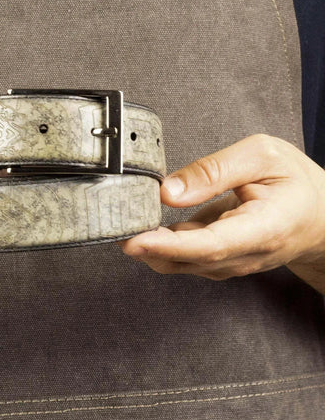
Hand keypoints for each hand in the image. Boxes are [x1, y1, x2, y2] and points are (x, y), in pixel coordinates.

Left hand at [120, 134, 324, 282]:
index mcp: (265, 228)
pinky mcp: (220, 259)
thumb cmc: (295, 182)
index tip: (136, 240)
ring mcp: (233, 262)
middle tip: (114, 228)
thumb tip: (168, 192)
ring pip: (183, 263)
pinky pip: (185, 257)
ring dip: (149, 248)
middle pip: (190, 259)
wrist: (320, 215)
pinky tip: (141, 225)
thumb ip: (214, 171)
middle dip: (148, 247)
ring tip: (121, 224)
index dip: (170, 245)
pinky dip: (159, 244)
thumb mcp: (262, 156)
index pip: (213, 245)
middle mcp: (247, 254)